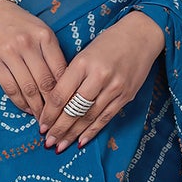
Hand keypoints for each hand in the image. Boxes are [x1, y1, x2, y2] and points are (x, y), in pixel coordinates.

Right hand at [0, 0, 70, 119]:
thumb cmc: (18, 23)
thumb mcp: (40, 30)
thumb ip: (52, 53)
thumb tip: (63, 85)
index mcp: (44, 36)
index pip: (60, 70)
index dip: (65, 92)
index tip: (68, 106)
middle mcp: (28, 44)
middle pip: (45, 82)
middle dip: (52, 105)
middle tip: (56, 119)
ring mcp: (9, 53)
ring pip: (28, 88)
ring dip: (36, 108)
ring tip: (42, 118)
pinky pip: (10, 88)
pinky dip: (19, 102)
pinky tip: (26, 109)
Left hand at [38, 10, 165, 152]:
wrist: (140, 35)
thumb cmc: (108, 43)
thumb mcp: (84, 53)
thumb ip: (71, 76)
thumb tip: (55, 104)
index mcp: (83, 63)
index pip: (60, 95)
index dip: (49, 114)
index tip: (41, 125)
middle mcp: (99, 76)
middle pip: (74, 109)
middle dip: (59, 128)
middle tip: (48, 141)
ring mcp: (114, 87)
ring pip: (89, 117)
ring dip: (73, 134)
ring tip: (60, 146)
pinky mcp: (126, 96)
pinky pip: (106, 118)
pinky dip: (92, 131)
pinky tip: (81, 141)